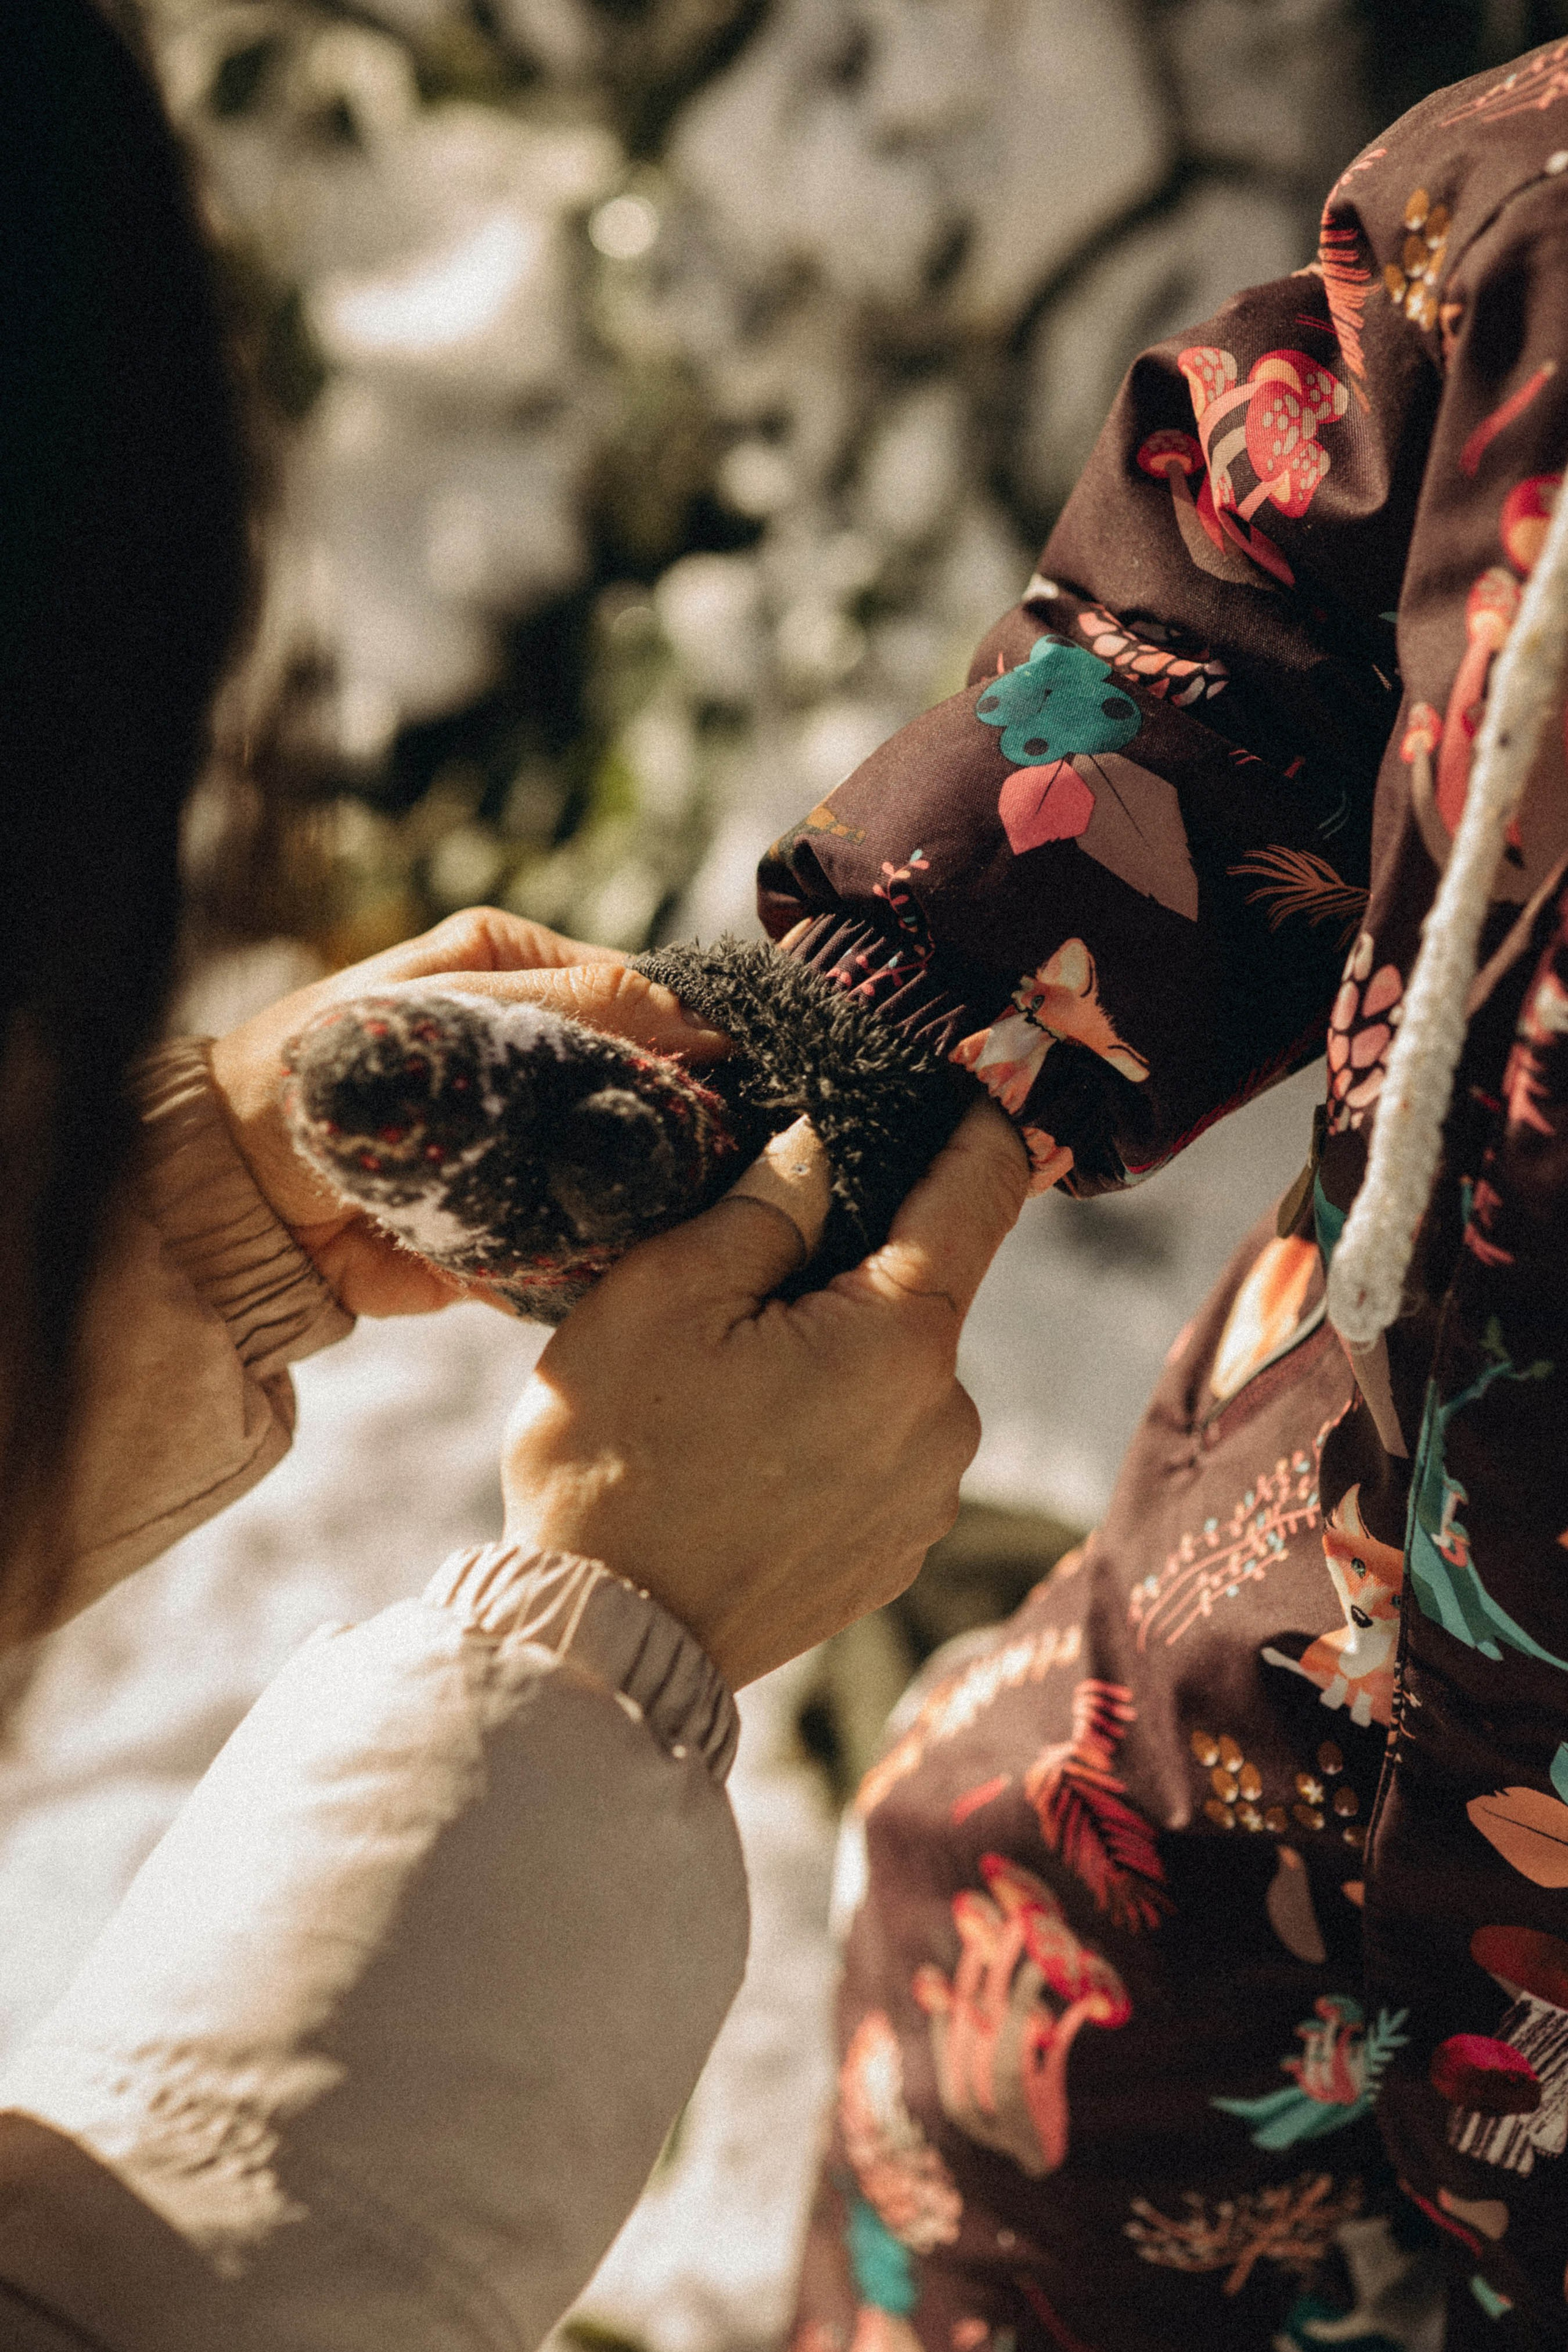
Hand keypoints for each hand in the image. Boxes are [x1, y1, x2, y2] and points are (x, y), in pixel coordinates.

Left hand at [207, 909, 729, 1317]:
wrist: (238, 1197)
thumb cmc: (331, 1070)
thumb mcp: (458, 1006)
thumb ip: (577, 1004)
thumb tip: (701, 1013)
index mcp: (519, 972)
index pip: (642, 997)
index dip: (696, 1036)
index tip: (747, 1074)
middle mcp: (533, 1054)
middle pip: (646, 1086)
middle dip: (683, 1123)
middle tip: (730, 1154)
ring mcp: (529, 1144)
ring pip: (626, 1166)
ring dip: (652, 1194)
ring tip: (692, 1211)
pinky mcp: (516, 1223)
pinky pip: (585, 1239)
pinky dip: (605, 1254)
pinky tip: (637, 1255)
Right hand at [500, 1101, 1029, 1687]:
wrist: (601, 1645)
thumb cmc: (617, 1462)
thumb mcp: (663, 1296)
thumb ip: (763, 1206)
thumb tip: (821, 1147)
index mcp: (901, 1342)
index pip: (978, 1194)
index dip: (977, 1125)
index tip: (976, 1081)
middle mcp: (945, 1422)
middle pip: (917, 1294)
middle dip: (848, 1267)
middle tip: (742, 1281)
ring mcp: (927, 1500)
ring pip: (893, 1376)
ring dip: (832, 1357)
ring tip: (723, 1389)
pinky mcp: (894, 1555)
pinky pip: (877, 1452)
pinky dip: (827, 1430)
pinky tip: (742, 1455)